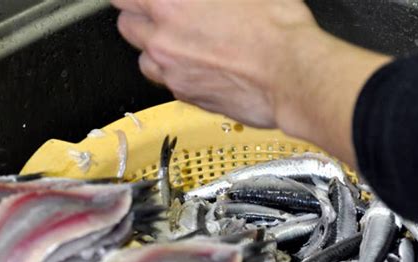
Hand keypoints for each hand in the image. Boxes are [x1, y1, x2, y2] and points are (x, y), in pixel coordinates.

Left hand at [111, 0, 390, 167]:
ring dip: (154, 48)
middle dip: (140, 16)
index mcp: (170, 3)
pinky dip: (174, 72)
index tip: (146, 0)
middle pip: (126, 24)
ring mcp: (171, 72)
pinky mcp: (186, 95)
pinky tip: (197, 65)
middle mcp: (162, 39)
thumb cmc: (275, 29)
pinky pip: (166, 81)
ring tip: (180, 43)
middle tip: (161, 14)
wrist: (292, 75)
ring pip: (142, 57)